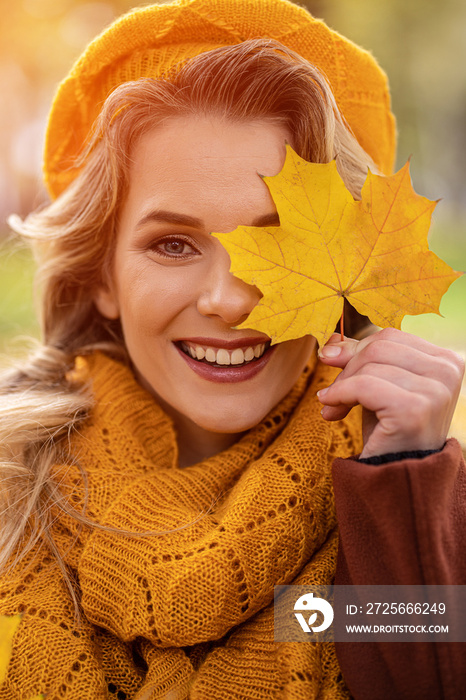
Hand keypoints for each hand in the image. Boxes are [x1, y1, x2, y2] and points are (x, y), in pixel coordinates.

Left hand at [317, 328, 464, 458]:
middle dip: (348, 368)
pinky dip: (339, 395)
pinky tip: (331, 411)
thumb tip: (329, 344)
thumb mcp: (378, 385)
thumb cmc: (390, 431)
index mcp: (447, 360)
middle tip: (332, 394)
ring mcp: (436, 390)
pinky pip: (363, 386)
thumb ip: (361, 358)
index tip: (338, 374)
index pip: (390, 337)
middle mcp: (449, 371)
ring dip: (341, 386)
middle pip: (379, 346)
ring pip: (369, 363)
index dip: (356, 353)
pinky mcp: (415, 409)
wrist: (397, 479)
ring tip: (334, 408)